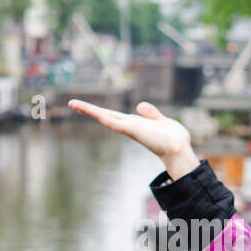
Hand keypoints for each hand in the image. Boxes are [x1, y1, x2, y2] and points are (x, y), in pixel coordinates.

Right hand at [68, 98, 197, 178]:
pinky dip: (103, 117)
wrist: (178, 147)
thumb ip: (151, 113)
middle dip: (89, 109)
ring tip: (74, 103)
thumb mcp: (162, 120)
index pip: (114, 115)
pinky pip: (114, 122)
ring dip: (89, 110)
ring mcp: (129, 128)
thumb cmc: (173, 138)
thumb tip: (139, 105)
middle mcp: (129, 126)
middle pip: (105, 115)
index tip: (88, 107)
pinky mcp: (131, 130)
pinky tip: (93, 112)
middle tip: (72, 102)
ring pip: (105, 117)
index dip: (101, 110)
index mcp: (135, 123)